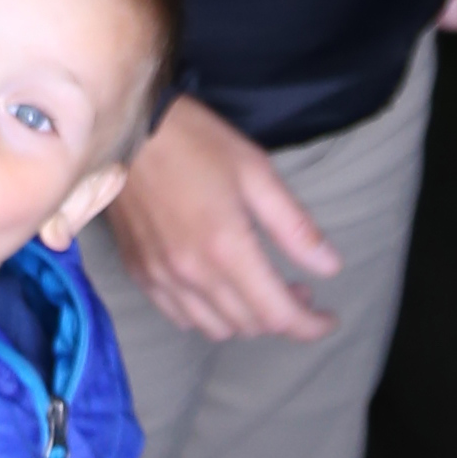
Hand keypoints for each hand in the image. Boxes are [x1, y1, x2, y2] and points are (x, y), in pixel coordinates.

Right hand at [96, 96, 338, 342]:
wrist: (126, 128)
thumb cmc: (196, 142)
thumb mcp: (256, 172)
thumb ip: (294, 227)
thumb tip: (330, 267)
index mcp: (227, 249)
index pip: (278, 314)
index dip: (309, 325)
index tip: (328, 319)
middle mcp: (192, 274)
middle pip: (250, 325)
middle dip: (283, 315)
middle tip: (299, 287)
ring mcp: (161, 277)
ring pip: (216, 329)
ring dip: (247, 319)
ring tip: (261, 288)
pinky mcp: (140, 273)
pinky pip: (181, 316)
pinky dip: (208, 315)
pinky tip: (219, 288)